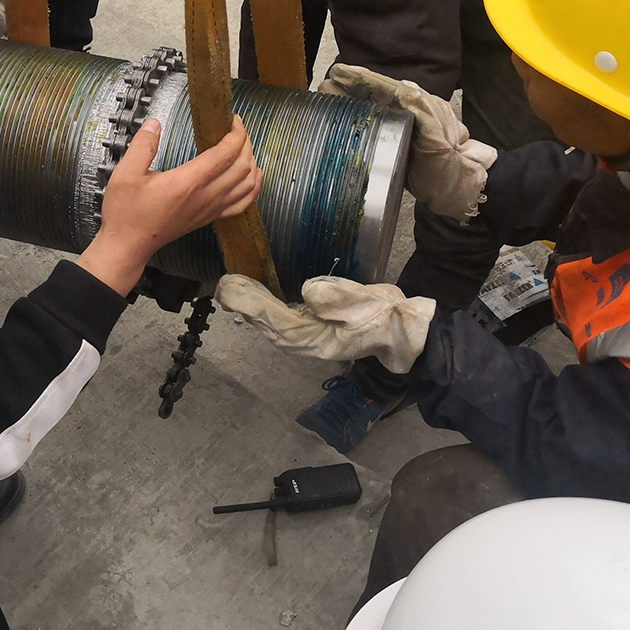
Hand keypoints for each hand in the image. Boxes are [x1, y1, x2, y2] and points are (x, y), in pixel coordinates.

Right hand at [77, 114, 261, 295]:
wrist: (128, 245)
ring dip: (250, 163)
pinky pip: (241, 204)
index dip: (235, 133)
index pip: (225, 153)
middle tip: (236, 128)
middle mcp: (205, 196)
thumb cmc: (126, 213)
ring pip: (246, 185)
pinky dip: (252, 188)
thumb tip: (154, 124)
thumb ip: (142, 145)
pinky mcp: (209, 218)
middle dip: (245, 143)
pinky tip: (252, 177)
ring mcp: (210, 209)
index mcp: (187, 182)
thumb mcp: (126, 173)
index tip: (232, 119)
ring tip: (243, 147)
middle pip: (242, 166)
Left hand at [216, 273, 435, 374]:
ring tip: (235, 290)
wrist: (405, 333)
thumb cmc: (386, 320)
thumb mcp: (365, 304)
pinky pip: (284, 324)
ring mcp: (311, 340)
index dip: (250, 303)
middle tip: (224, 285)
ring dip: (253, 309)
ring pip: (273, 326)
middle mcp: (307, 343)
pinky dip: (268, 312)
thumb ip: (335, 298)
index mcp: (316, 339)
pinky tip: (260, 301)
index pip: (274, 320)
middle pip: (267, 325)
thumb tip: (306, 291)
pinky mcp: (316, 333)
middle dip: (244, 305)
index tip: (230, 288)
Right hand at [319, 64, 496, 222]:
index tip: (339, 73)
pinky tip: (342, 121)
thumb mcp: (438, 143)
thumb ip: (424, 114)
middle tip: (324, 85)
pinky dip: (357, 120)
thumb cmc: (449, 171)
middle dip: (350, 89)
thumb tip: (403, 88)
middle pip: (376, 96)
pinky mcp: (396, 143)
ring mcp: (403, 128)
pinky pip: (374, 126)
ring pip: (373, 109)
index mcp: (421, 107)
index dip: (362, 80)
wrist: (459, 191)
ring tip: (325, 97)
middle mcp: (411, 113)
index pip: (387, 88)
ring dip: (349, 102)